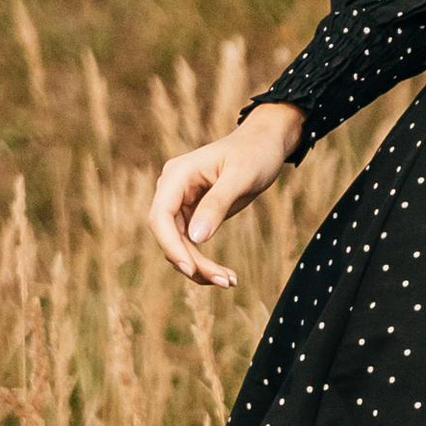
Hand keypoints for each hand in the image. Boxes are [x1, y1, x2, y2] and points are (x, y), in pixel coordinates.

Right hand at [149, 102, 304, 288]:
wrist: (265, 144)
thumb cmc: (255, 153)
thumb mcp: (241, 177)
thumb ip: (217, 204)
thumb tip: (195, 237)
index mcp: (177, 175)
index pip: (160, 216)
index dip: (170, 246)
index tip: (190, 269)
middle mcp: (172, 189)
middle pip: (169, 236)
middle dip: (192, 262)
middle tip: (223, 281)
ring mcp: (180, 202)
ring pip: (178, 245)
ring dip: (199, 267)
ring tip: (229, 281)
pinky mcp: (192, 214)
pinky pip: (190, 243)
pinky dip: (204, 261)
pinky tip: (225, 275)